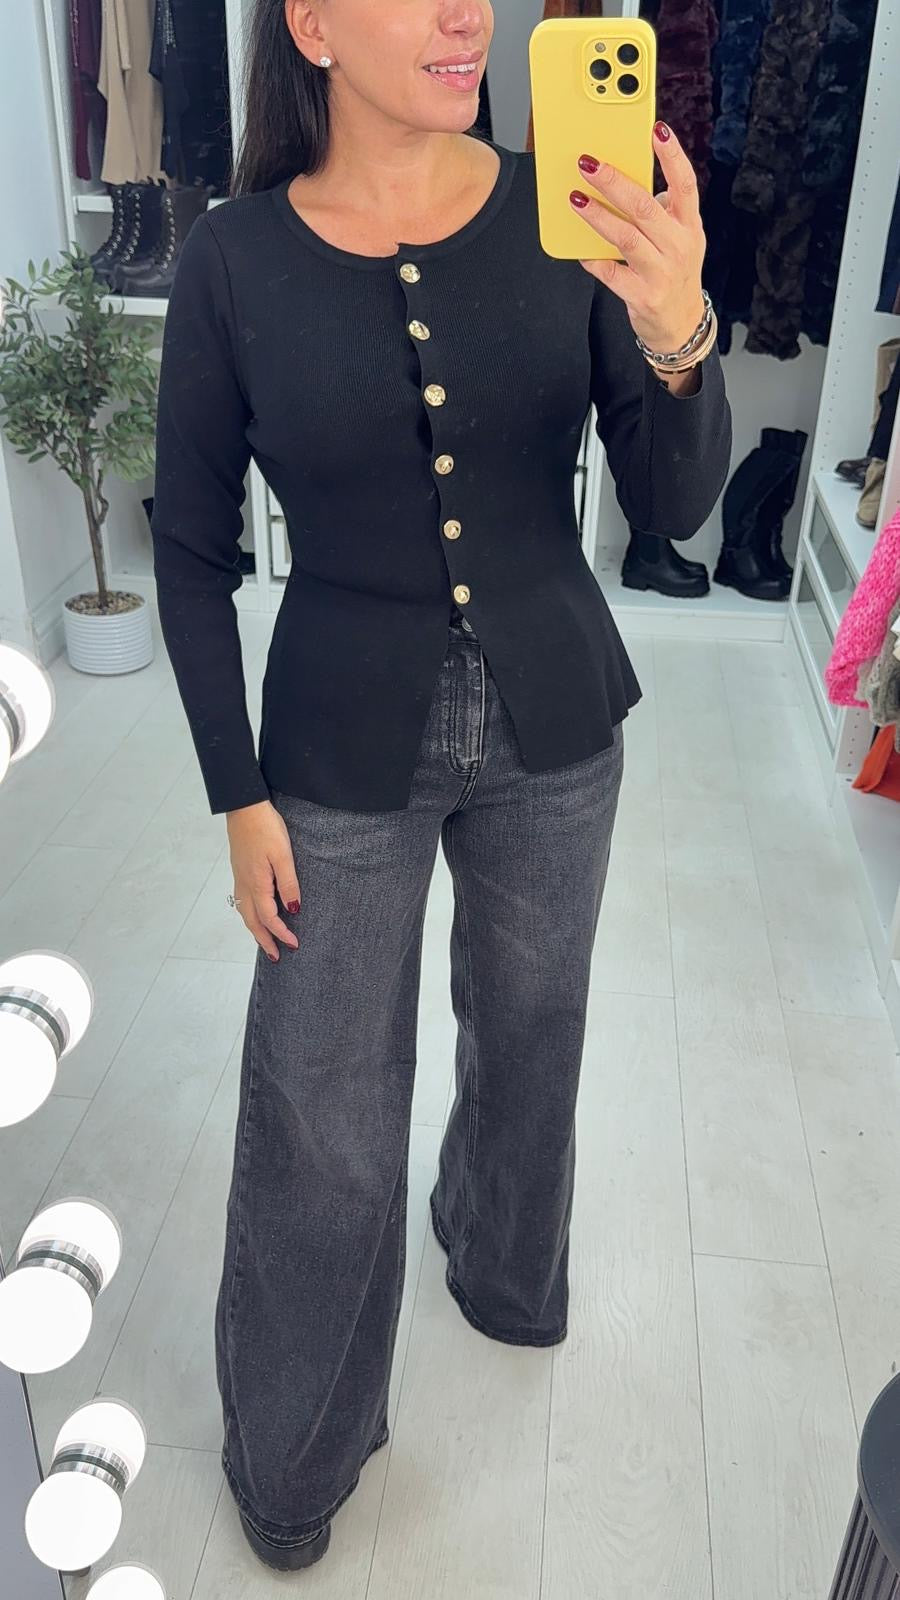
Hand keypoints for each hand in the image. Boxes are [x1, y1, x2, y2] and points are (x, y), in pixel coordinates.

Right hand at [226, 799, 301, 960]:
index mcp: (256, 884)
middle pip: (252, 922)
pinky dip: (249, 914)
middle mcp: (244, 885)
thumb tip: (293, 909)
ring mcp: (239, 878)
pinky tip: (255, 913)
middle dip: (264, 941)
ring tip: (265, 940)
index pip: (269, 918)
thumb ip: (288, 883)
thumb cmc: (265, 828)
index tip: (294, 945)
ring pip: (245, 912)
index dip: (281, 934)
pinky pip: (242, 901)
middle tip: (275, 956)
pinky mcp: (239, 870)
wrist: (244, 807)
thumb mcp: (283, 855)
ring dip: (255, 929)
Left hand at [570, 121, 706, 355]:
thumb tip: (620, 182)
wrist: (680, 324)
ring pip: (625, 238)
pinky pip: (611, 273)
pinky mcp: (643, 297)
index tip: (657, 130)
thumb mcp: (678, 238)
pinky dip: (593, 259)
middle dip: (613, 182)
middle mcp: (679, 246)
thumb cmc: (673, 271)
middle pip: (644, 207)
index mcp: (689, 225)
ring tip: (576, 199)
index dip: (672, 156)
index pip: (685, 184)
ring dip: (597, 216)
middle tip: (588, 163)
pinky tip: (579, 248)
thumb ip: (659, 212)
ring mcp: (662, 273)